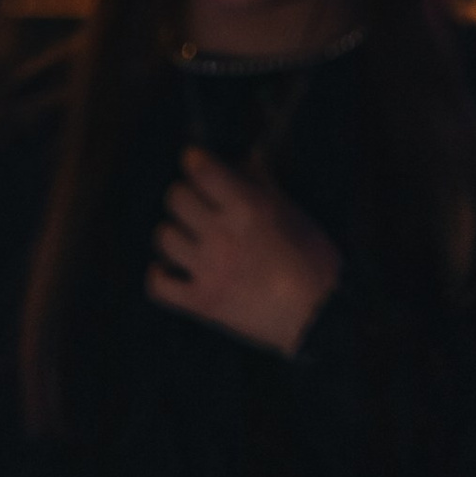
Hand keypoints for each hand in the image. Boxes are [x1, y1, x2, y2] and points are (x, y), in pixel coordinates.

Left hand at [146, 150, 341, 353]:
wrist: (317, 317)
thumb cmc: (314, 262)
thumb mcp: (295, 214)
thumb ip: (264, 185)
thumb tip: (245, 159)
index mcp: (247, 208)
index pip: (202, 170)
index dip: (193, 160)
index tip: (194, 160)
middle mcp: (221, 235)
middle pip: (176, 198)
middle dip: (183, 195)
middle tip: (195, 203)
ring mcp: (208, 270)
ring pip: (164, 237)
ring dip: (173, 233)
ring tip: (185, 237)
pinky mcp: (201, 302)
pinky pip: (158, 285)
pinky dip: (159, 275)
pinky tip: (170, 269)